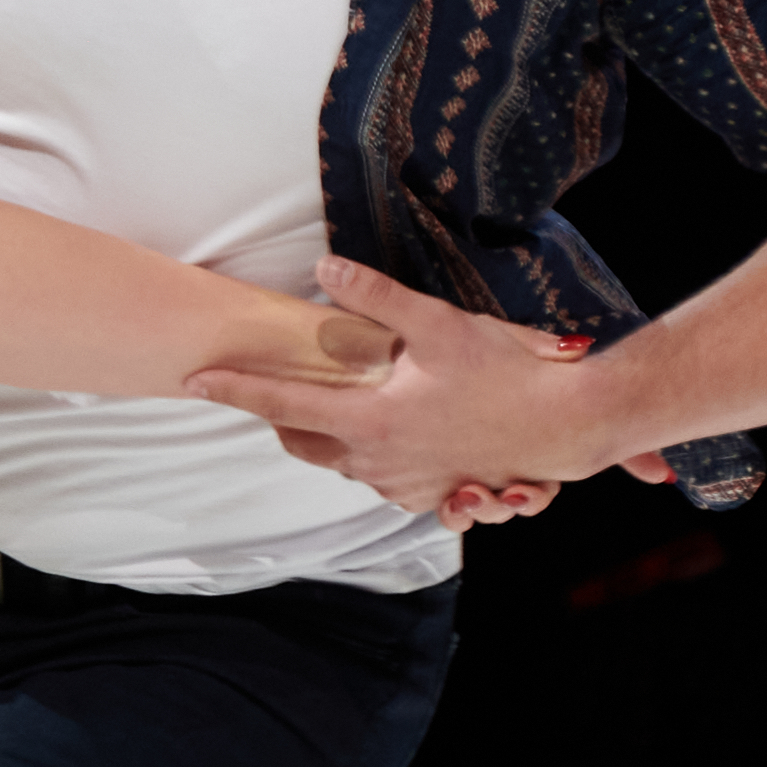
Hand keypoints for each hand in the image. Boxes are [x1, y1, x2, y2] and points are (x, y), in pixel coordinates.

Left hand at [185, 255, 663, 519]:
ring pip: (340, 464)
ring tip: (323, 407)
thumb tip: (325, 268)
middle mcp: (376, 463)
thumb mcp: (440, 324)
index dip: (233, 388)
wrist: (572, 425)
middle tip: (264, 391)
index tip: (194, 379)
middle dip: (278, 417)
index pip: (279, 403)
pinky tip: (385, 434)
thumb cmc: (511, 373)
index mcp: (368, 422)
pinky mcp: (433, 498)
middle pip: (300, 442)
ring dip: (326, 437)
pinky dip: (369, 457)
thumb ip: (376, 297)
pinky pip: (381, 481)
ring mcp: (404, 486)